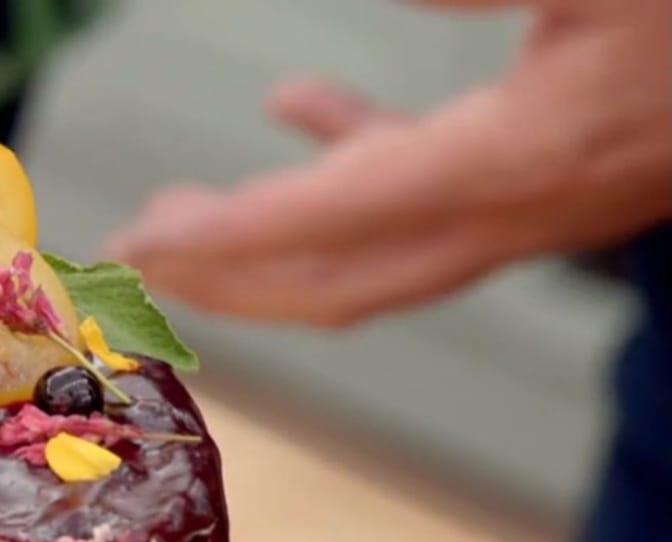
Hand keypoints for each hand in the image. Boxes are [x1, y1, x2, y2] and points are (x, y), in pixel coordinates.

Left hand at [106, 0, 671, 327]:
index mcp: (524, 158)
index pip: (331, 224)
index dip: (224, 242)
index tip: (130, 248)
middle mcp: (529, 203)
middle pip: (343, 278)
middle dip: (231, 279)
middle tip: (133, 267)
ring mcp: (551, 198)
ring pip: (383, 247)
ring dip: (279, 234)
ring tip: (187, 213)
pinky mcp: (568, 166)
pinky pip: (435, 188)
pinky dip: (355, 158)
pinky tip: (297, 105)